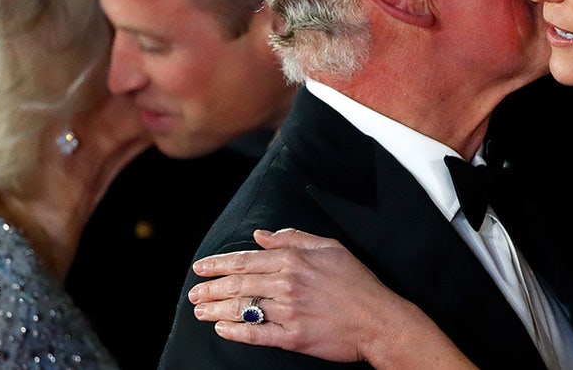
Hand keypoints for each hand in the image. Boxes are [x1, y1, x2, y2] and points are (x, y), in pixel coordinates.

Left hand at [189, 228, 400, 362]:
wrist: (379, 320)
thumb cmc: (357, 282)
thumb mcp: (329, 247)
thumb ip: (292, 238)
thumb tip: (261, 235)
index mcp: (294, 260)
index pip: (246, 259)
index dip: (219, 263)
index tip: (201, 267)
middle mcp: (288, 284)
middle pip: (239, 283)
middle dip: (211, 287)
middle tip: (194, 291)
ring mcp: (289, 312)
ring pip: (243, 308)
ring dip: (216, 309)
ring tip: (199, 310)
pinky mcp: (293, 338)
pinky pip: (257, 334)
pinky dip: (236, 332)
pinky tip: (221, 329)